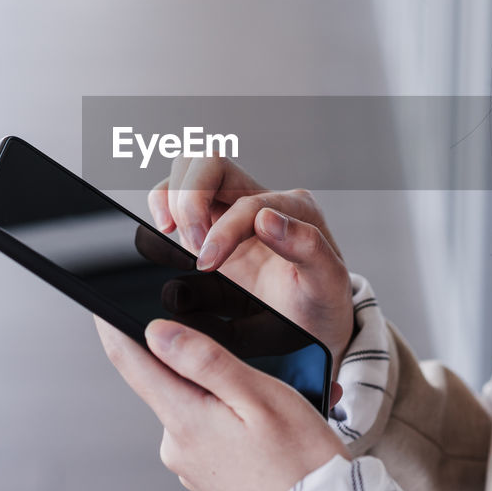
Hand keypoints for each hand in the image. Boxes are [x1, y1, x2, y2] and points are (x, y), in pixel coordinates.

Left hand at [96, 316, 349, 490]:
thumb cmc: (301, 462)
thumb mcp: (259, 395)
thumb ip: (205, 360)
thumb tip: (156, 331)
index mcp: (184, 419)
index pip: (130, 361)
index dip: (114, 325)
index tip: (103, 302)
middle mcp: (177, 445)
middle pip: (172, 379)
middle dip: (207, 363)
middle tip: (259, 364)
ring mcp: (192, 465)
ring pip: (200, 405)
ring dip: (233, 394)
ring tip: (284, 404)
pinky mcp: (210, 477)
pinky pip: (215, 431)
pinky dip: (239, 420)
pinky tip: (273, 429)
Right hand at [147, 156, 354, 377]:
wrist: (313, 328)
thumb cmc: (321, 306)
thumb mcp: (328, 285)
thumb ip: (309, 248)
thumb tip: (266, 218)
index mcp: (294, 208)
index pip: (246, 202)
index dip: (222, 230)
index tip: (208, 265)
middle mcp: (260, 201)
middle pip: (209, 162)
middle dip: (189, 197)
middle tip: (192, 243)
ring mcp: (231, 212)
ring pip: (188, 171)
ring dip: (172, 198)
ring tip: (175, 236)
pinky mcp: (210, 230)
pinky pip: (175, 199)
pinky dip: (162, 206)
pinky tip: (168, 234)